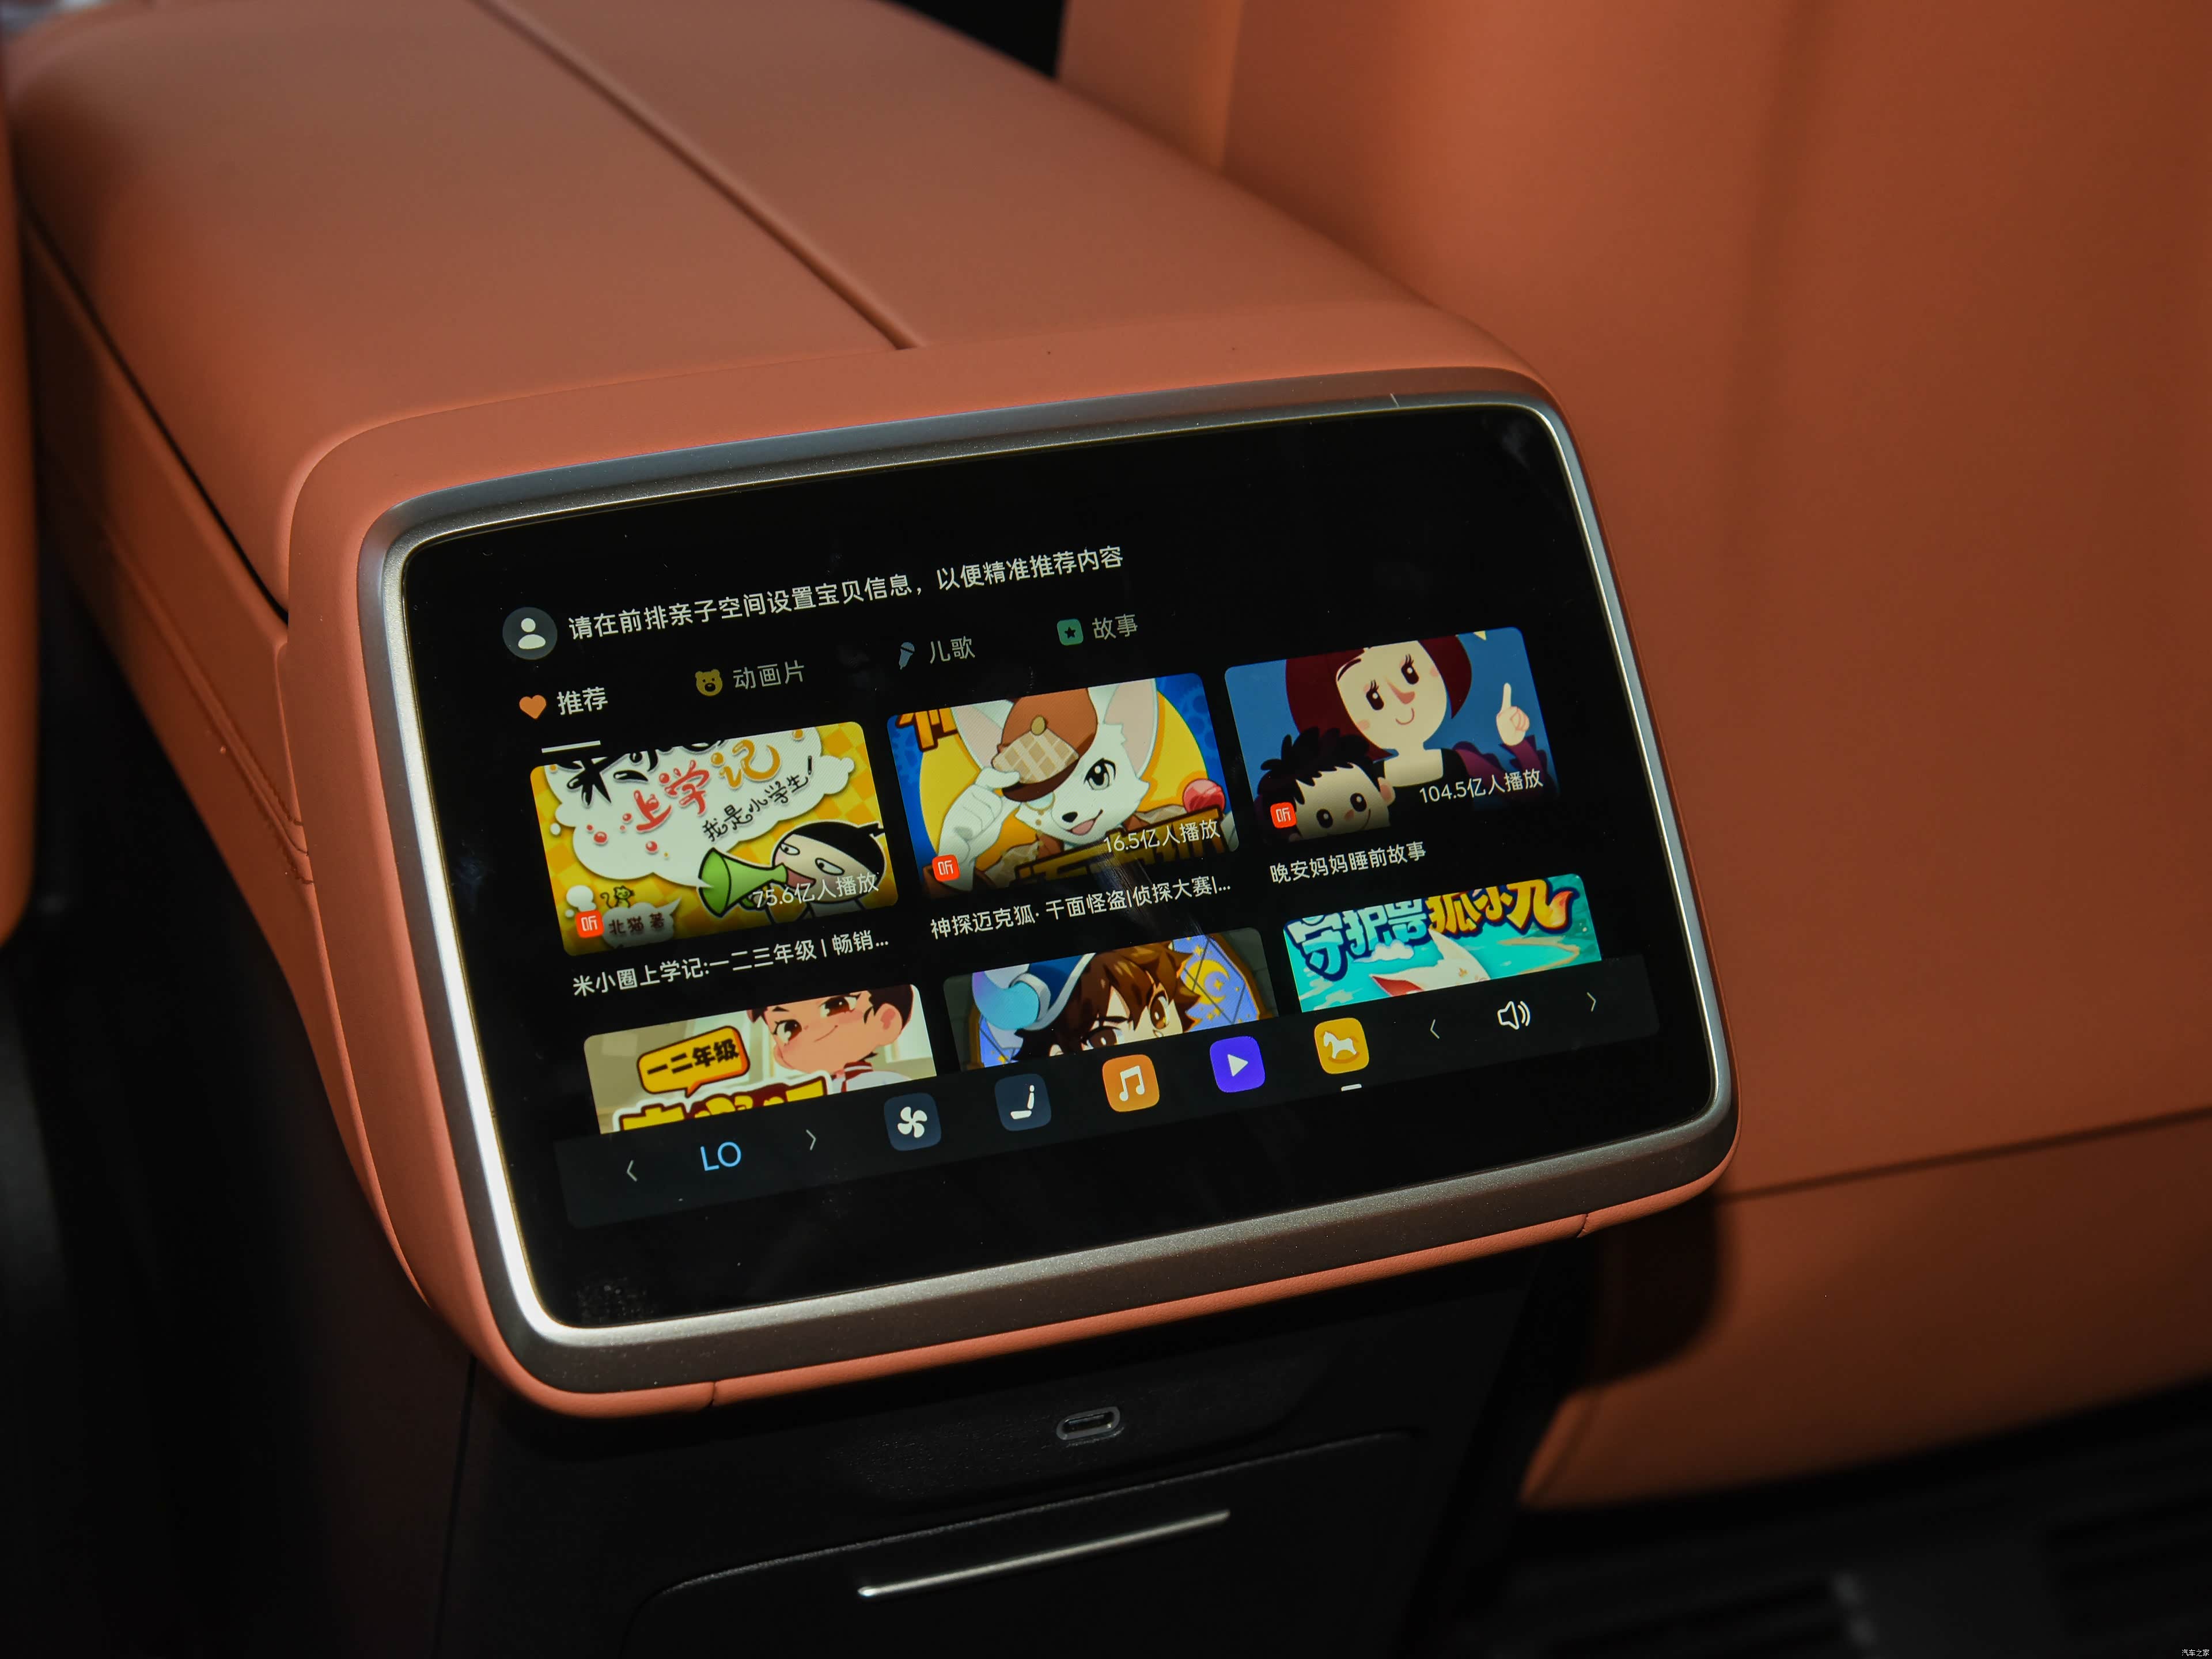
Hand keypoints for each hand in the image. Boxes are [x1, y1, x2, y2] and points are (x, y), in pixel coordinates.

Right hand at [936, 767, 1020, 883]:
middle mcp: (965, 796)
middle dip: (994, 816)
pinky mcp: (951, 821)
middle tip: (983, 825)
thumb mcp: (995, 822)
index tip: (1016, 777)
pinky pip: (974, 825)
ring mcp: (957, 807)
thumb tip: (1017, 797)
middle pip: (994, 800)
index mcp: (976, 794)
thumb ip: (1004, 809)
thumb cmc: (978, 837)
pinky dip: (974, 834)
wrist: (963, 855)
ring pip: (985, 814)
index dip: (1002, 776)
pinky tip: (966, 836)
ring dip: (983, 827)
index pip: (987, 776)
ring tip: (973, 832)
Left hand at [1495, 682, 1530, 747]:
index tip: (1507, 685)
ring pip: (1522, 716)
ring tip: (1515, 729)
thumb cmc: (1505, 732)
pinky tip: (1520, 730)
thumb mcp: (1503, 721)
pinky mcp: (1522, 721)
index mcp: (1503, 713)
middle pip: (1516, 711)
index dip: (1507, 693)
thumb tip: (1515, 708)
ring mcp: (1516, 717)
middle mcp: (1510, 714)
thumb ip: (1508, 713)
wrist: (1512, 742)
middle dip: (1515, 719)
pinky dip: (1524, 726)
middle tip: (1511, 726)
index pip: (1506, 701)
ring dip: (1520, 724)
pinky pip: (1526, 720)